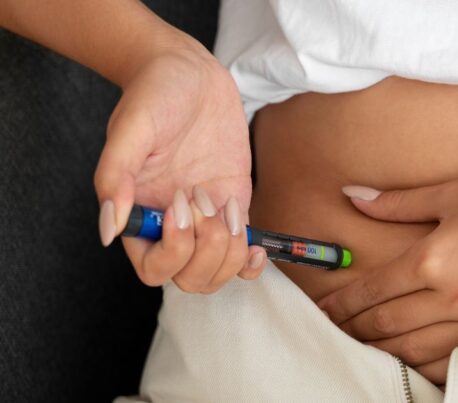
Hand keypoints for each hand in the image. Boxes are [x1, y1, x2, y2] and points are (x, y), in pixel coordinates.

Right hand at [94, 41, 265, 292]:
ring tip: (225, 203)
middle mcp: (171, 225)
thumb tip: (109, 231)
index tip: (180, 202)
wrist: (189, 73)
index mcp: (139, 214)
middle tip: (206, 199)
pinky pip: (242, 256)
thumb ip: (115, 177)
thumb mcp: (130, 127)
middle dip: (207, 250)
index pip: (154, 270)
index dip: (174, 250)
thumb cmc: (154, 95)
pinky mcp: (233, 207)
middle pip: (190, 279)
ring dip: (230, 249)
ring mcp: (205, 220)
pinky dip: (251, 261)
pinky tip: (254, 243)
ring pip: (219, 272)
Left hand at [319, 163, 457, 383]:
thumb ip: (398, 202)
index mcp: (434, 257)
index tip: (324, 309)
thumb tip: (353, 197)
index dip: (343, 303)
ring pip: (415, 348)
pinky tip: (412, 354)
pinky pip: (451, 356)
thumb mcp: (456, 190)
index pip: (373, 291)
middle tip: (335, 329)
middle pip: (388, 325)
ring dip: (384, 348)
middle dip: (356, 329)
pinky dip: (424, 359)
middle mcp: (453, 295)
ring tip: (365, 343)